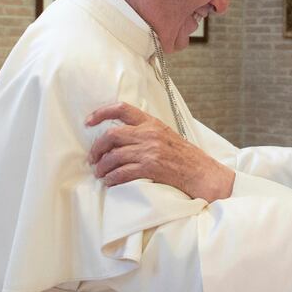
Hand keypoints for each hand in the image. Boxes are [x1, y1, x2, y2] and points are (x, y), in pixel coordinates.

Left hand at [85, 102, 234, 202]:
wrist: (203, 173)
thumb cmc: (186, 158)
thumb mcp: (166, 136)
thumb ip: (147, 132)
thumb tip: (122, 136)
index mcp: (152, 123)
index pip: (122, 109)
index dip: (101, 113)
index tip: (88, 122)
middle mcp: (149, 134)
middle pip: (111, 135)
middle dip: (97, 148)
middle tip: (92, 158)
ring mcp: (150, 150)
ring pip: (113, 156)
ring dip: (102, 167)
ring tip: (100, 174)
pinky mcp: (150, 167)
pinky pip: (121, 172)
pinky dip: (112, 179)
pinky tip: (110, 182)